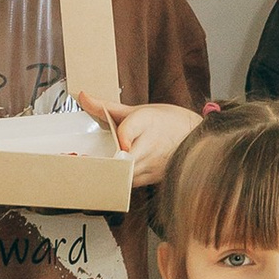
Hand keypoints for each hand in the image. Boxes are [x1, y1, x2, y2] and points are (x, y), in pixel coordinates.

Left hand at [78, 95, 197, 191]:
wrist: (196, 136)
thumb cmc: (165, 121)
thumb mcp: (138, 110)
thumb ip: (106, 107)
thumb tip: (82, 96)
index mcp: (146, 120)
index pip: (129, 130)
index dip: (122, 137)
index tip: (117, 143)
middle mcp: (151, 143)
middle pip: (124, 158)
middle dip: (107, 161)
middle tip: (87, 162)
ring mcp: (154, 163)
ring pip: (125, 174)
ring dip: (111, 172)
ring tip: (96, 168)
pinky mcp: (154, 177)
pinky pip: (131, 182)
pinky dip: (120, 180)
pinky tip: (114, 174)